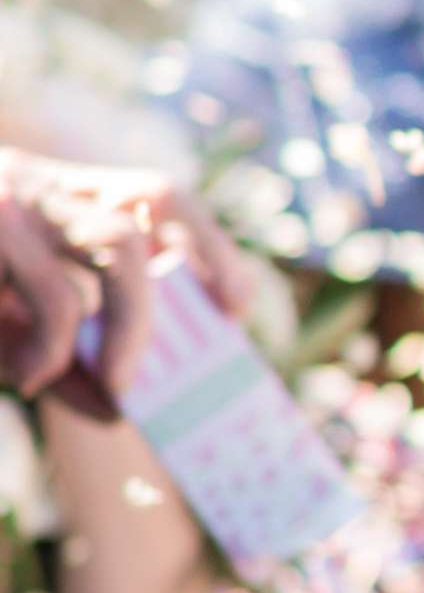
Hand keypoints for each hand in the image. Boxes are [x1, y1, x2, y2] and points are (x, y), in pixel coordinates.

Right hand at [0, 155, 244, 416]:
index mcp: (54, 194)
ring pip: (116, 240)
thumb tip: (116, 410)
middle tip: (162, 370)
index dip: (211, 244)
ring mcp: (7, 197)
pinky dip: (54, 341)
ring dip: (131, 321)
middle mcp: (37, 182)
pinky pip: (50, 285)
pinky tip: (26, 376)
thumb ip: (54, 357)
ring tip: (117, 382)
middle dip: (182, 286)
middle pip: (154, 207)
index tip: (233, 308)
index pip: (160, 195)